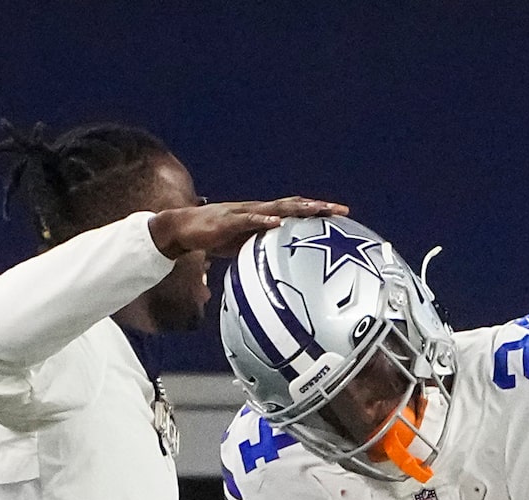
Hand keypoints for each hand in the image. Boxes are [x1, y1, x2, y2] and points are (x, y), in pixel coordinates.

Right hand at [149, 198, 347, 257]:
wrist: (184, 228)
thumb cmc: (218, 238)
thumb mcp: (249, 245)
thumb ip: (268, 248)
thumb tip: (288, 266)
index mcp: (265, 216)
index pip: (297, 210)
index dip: (319, 211)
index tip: (343, 214)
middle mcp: (258, 210)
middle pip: (293, 205)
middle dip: (318, 207)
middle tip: (342, 210)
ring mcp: (244, 213)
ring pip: (275, 208)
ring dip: (298, 209)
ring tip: (317, 209)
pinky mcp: (229, 221)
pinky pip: (249, 219)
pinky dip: (264, 220)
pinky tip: (278, 222)